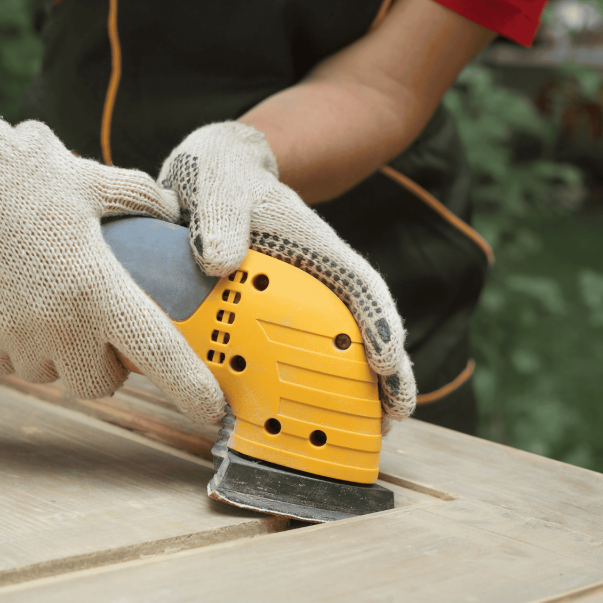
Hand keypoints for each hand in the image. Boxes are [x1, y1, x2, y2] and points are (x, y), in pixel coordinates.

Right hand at [0, 76, 224, 423]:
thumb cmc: (18, 176)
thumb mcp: (89, 180)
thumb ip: (138, 198)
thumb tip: (169, 210)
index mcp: (97, 287)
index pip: (159, 352)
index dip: (191, 388)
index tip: (211, 410)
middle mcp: (58, 324)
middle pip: (103, 382)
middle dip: (108, 365)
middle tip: (99, 329)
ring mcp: (14, 339)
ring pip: (53, 374)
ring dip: (59, 354)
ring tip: (44, 301)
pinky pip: (9, 365)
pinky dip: (16, 347)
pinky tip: (8, 302)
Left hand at [157, 121, 415, 425]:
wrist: (208, 172)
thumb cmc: (219, 172)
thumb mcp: (215, 181)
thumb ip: (218, 213)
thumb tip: (218, 261)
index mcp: (311, 242)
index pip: (356, 282)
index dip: (378, 321)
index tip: (386, 360)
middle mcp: (312, 274)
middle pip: (361, 323)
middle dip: (386, 370)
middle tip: (394, 416)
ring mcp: (296, 295)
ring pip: (336, 342)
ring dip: (357, 385)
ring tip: (371, 430)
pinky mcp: (269, 310)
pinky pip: (293, 349)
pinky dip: (304, 382)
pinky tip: (299, 416)